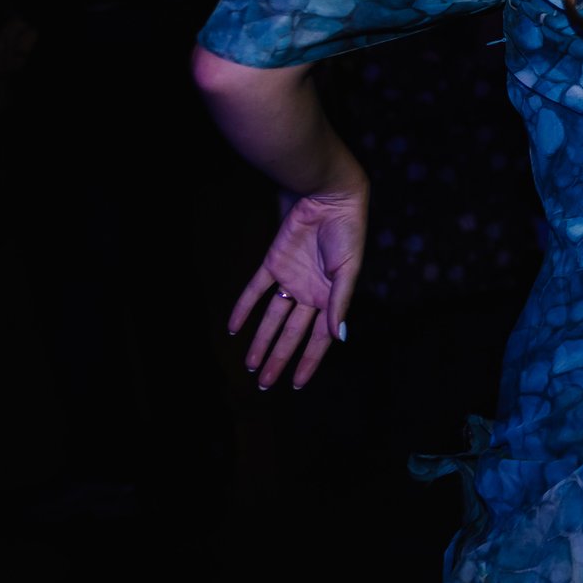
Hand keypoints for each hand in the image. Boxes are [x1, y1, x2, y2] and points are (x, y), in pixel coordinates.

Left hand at [229, 160, 367, 387]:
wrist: (328, 197)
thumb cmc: (347, 232)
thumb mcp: (348, 270)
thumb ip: (340, 302)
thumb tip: (340, 337)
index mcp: (331, 298)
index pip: (319, 339)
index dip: (308, 361)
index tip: (297, 384)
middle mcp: (310, 293)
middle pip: (291, 333)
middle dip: (279, 358)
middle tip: (266, 384)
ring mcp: (290, 279)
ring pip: (271, 318)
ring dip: (261, 341)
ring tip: (251, 365)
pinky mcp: (273, 263)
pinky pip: (255, 290)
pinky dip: (244, 308)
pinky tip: (234, 328)